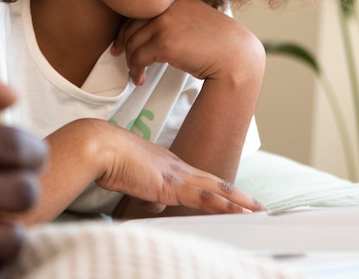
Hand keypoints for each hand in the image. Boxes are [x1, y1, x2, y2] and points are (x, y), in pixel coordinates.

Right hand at [92, 120, 264, 215]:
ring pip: (215, 189)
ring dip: (239, 201)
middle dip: (238, 195)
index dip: (217, 188)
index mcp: (166, 163)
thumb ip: (146, 191)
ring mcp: (175, 175)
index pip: (198, 178)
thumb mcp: (130, 178)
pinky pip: (203, 197)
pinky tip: (239, 211)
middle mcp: (176, 166)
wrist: (99, 147)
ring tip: (259, 210)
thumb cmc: (107, 158)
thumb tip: (154, 204)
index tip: (233, 196)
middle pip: (214, 182)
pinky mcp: (170, 185)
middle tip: (258, 205)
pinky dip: (223, 205)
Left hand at [112, 0, 264, 85]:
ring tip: (136, 73)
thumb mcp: (194, 18)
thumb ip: (174, 16)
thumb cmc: (218, 43)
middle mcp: (166, 7)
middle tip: (122, 58)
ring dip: (131, 62)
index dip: (126, 29)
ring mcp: (164, 22)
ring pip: (132, 44)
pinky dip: (136, 71)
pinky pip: (138, 58)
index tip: (121, 41)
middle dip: (124, 45)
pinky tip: (140, 78)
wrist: (235, 57)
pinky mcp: (164, 42)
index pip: (139, 11)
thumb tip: (148, 30)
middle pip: (130, 26)